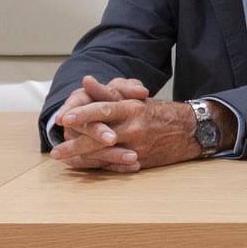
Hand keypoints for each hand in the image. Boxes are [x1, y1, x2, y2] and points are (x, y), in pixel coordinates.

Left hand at [50, 78, 200, 172]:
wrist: (190, 131)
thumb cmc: (158, 112)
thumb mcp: (136, 99)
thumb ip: (109, 93)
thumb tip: (86, 81)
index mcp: (133, 109)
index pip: (104, 109)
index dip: (83, 114)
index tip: (63, 118)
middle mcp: (135, 128)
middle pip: (100, 137)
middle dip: (75, 144)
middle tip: (56, 150)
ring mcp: (138, 147)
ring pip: (104, 154)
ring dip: (81, 158)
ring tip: (64, 159)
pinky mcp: (140, 161)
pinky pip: (113, 165)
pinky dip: (95, 166)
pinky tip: (81, 166)